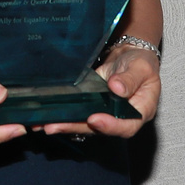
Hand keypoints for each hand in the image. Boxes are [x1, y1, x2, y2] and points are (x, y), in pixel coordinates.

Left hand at [41, 42, 159, 140]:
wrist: (130, 56)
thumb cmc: (141, 63)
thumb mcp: (141, 67)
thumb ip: (130, 79)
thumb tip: (116, 88)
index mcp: (139, 112)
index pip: (127, 126)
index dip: (110, 126)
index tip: (94, 119)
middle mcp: (120, 118)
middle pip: (99, 129)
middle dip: (76, 127)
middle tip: (55, 126)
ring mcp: (104, 113)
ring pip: (84, 124)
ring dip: (64, 124)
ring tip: (44, 124)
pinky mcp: (91, 106)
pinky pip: (78, 113)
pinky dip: (63, 115)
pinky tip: (45, 116)